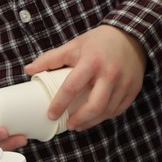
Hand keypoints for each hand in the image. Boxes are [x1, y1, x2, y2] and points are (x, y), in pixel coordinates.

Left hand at [24, 25, 145, 130]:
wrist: (131, 36)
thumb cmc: (99, 42)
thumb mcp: (74, 45)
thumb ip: (50, 58)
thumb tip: (28, 70)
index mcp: (91, 61)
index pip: (72, 87)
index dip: (60, 104)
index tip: (51, 114)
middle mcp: (110, 73)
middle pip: (95, 106)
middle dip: (80, 120)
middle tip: (69, 125)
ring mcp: (124, 82)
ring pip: (107, 111)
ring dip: (92, 122)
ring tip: (79, 124)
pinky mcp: (133, 89)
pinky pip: (118, 109)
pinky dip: (106, 116)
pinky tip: (96, 117)